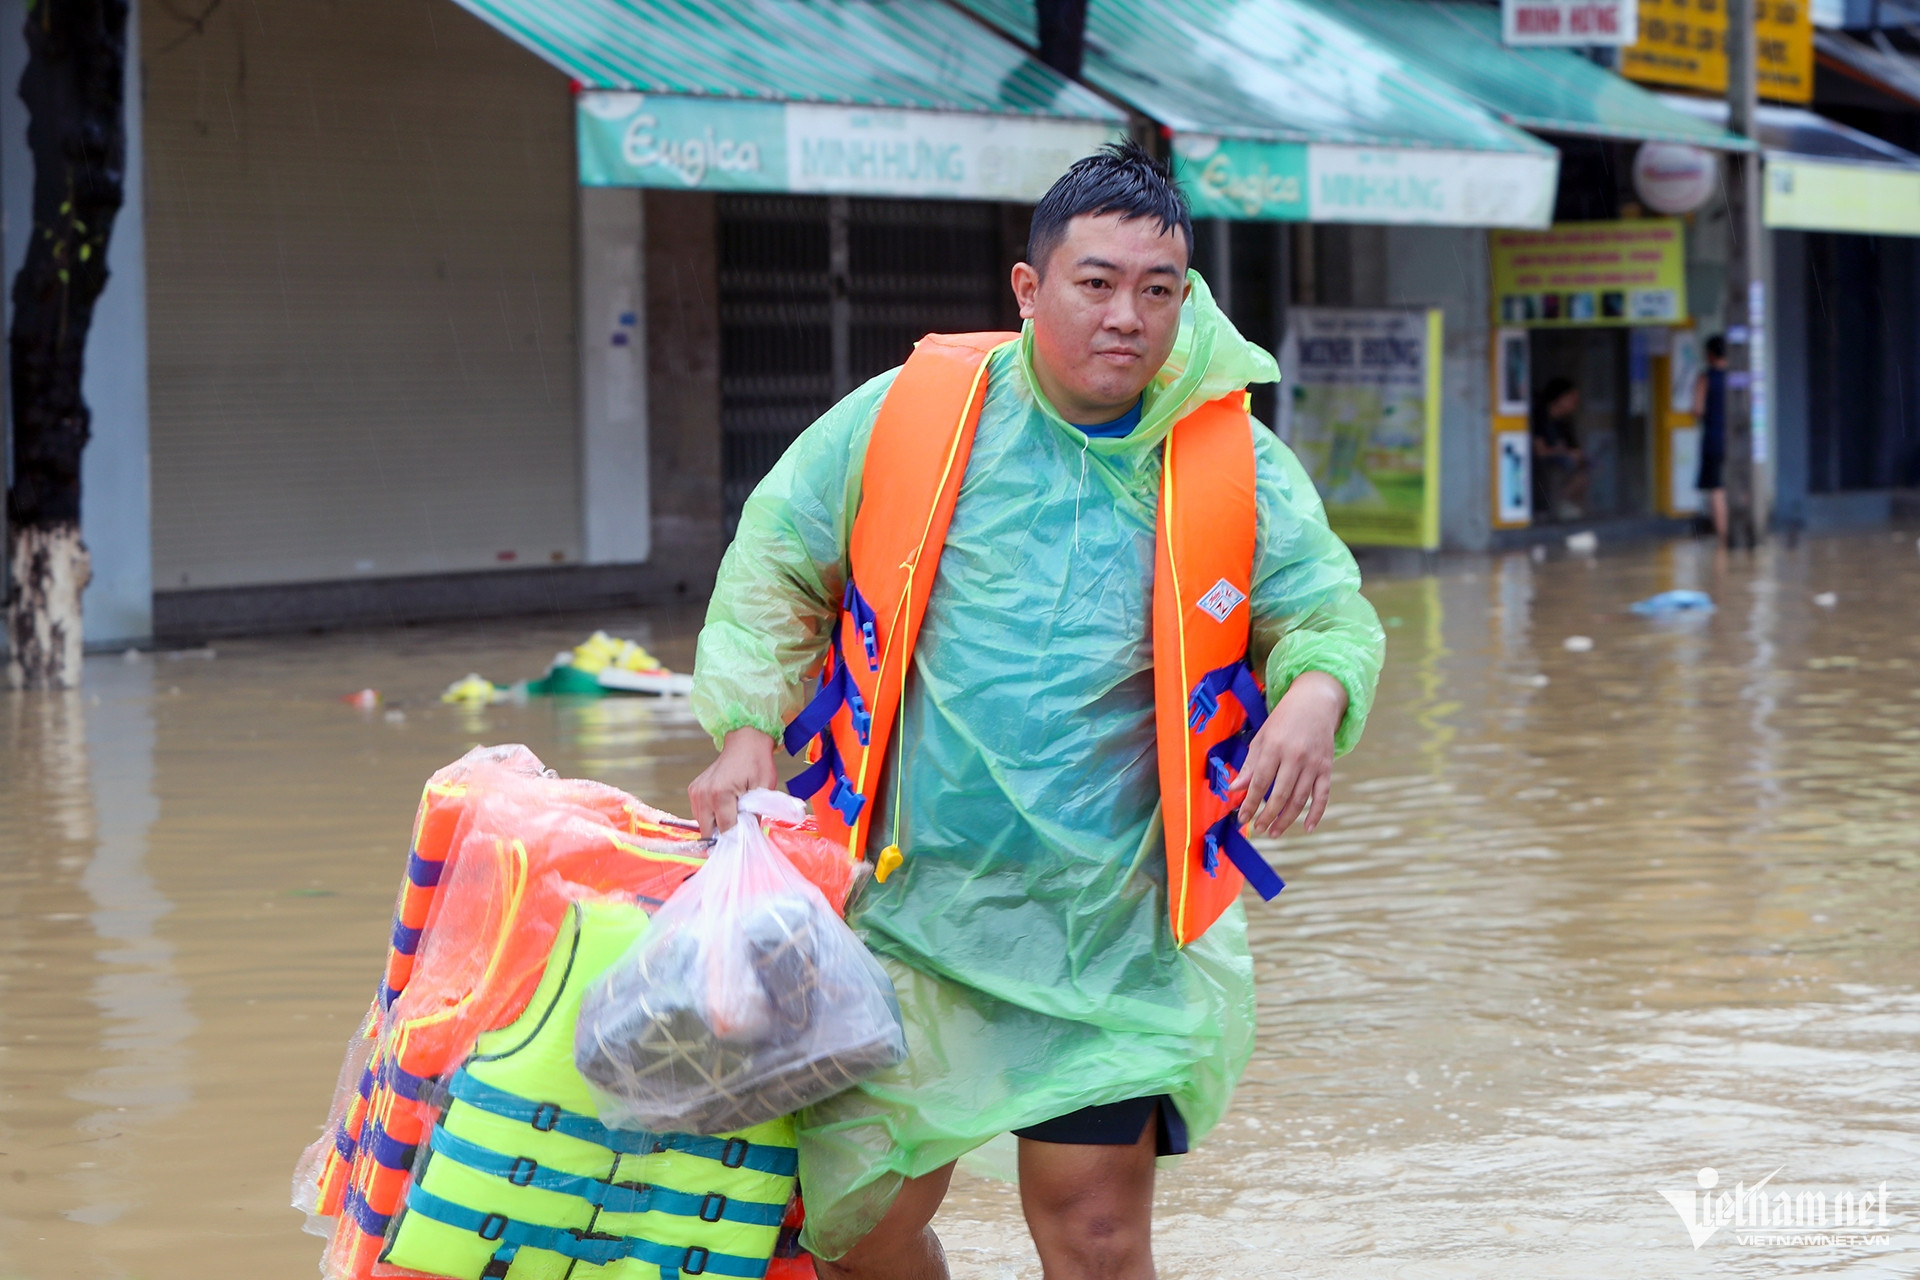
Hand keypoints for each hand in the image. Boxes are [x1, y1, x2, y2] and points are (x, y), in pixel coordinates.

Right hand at [688, 728, 777, 835]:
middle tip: (741, 830)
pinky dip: (712, 816)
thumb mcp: (763, 790)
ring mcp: (696, 792)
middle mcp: (703, 794)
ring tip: (734, 815)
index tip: (746, 841)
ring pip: (703, 824)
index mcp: (720, 794)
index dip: (737, 838)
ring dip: (717, 826)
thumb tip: (749, 837)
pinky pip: (701, 814)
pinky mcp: (694, 790)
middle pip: (709, 830)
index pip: (725, 830)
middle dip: (725, 835)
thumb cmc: (757, 763)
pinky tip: (726, 809)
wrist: (745, 742)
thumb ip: (754, 815)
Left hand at [1227, 671, 1347, 838]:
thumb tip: (1234, 789)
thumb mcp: (1261, 738)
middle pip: (1280, 794)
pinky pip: (1323, 796)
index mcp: (1274, 747)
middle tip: (1258, 828)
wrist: (1315, 702)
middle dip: (1267, 815)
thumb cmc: (1283, 721)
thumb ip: (1250, 765)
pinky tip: (1307, 828)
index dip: (1250, 803)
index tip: (1242, 819)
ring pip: (1300, 799)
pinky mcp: (1327, 768)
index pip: (1259, 782)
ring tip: (1274, 832)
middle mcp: (1295, 756)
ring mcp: (1313, 763)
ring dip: (1286, 819)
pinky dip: (1316, 814)